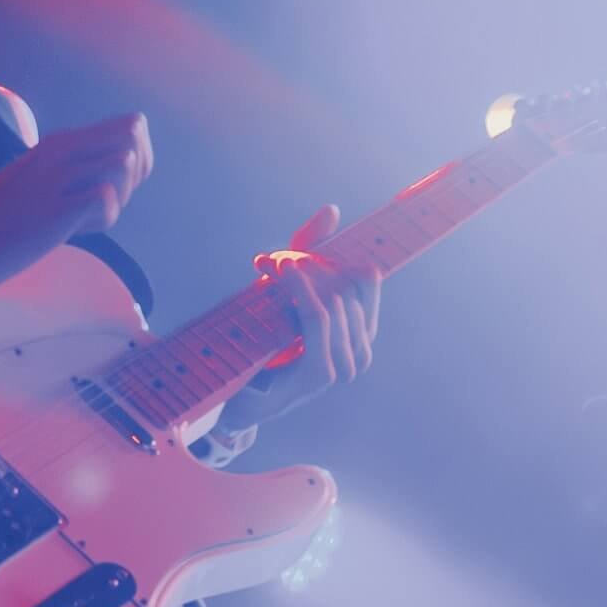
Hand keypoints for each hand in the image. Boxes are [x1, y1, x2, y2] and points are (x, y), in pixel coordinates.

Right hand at [0, 113, 153, 288]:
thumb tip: (130, 160)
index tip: (116, 185)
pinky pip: (106, 201)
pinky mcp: (56, 207)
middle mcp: (62, 149)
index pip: (132, 126)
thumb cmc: (8, 213)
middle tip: (106, 201)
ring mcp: (58, 176)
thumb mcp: (45, 174)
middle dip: (133, 177)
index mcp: (63, 140)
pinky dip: (102, 220)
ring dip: (117, 200)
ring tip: (86, 216)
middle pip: (133, 140)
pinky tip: (77, 228)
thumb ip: (83, 163)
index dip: (140, 159)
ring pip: (123, 168)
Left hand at [217, 204, 382, 428]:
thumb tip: (332, 209)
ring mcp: (348, 364)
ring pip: (332, 298)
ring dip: (301, 276)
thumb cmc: (266, 344)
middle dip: (310, 266)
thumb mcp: (289, 291)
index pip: (365, 279)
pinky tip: (285, 275)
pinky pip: (317, 317)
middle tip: (274, 260)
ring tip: (273, 267)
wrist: (241, 397)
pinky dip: (301, 291)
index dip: (333, 257)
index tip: (294, 253)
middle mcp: (362, 350)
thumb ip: (310, 249)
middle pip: (345, 285)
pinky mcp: (325, 372)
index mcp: (362, 332)